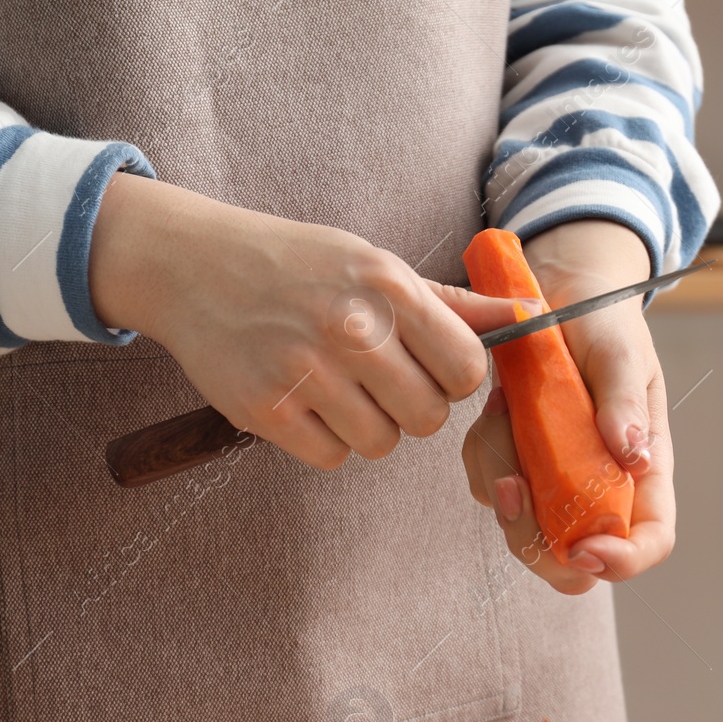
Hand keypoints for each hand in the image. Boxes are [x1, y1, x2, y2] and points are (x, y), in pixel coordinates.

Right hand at [88, 173, 528, 468]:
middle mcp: (350, 328)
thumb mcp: (375, 265)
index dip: (454, 378)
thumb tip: (530, 314)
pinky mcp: (264, 408)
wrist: (192, 264)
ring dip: (367, 427)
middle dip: (411, 408)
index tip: (428, 367)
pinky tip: (305, 403)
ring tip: (337, 388)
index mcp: (388, 287)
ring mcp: (304, 370)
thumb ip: (452, 302)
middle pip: (428, 417)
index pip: (467, 368)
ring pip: (380, 443)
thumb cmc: (297, 265)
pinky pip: (331, 457)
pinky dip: (323, 441)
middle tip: (377, 380)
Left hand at [461, 219, 674, 594]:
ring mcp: (554, 480)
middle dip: (536, 538)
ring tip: (505, 411)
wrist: (555, 296)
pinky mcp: (515, 464)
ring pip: (521, 528)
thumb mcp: (620, 352)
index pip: (649, 541)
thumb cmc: (602, 323)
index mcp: (642, 471)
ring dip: (501, 477)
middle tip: (512, 484)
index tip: (586, 549)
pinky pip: (488, 486)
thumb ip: (624, 401)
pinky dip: (482, 454)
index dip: (623, 560)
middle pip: (574, 560)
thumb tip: (636, 458)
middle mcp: (598, 487)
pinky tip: (495, 407)